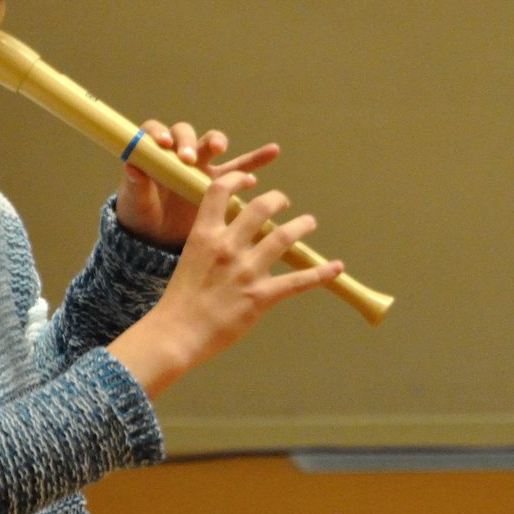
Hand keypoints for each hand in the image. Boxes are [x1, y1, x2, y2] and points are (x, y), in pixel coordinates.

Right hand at [108, 170, 342, 396]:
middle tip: (284, 202)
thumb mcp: (189, 258)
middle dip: (278, 199)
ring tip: (309, 222)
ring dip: (301, 225)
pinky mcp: (260, 296)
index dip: (238, 179)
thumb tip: (229, 231)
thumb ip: (209, 241)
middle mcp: (227, 247)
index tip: (251, 180)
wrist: (176, 334)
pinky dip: (321, 273)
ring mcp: (246, 271)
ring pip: (283, 236)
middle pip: (261, 208)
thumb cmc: (179, 300)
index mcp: (205, 235)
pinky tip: (337, 268)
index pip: (220, 191)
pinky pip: (298, 282)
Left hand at [114, 120, 280, 248]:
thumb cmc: (141, 215)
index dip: (159, 133)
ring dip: (217, 142)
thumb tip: (132, 167)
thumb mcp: (135, 203)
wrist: (157, 238)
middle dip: (188, 141)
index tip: (163, 144)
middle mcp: (178, 154)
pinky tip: (273, 151)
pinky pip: (240, 167)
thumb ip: (135, 185)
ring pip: (212, 145)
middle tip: (188, 158)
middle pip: (186, 134)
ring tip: (221, 148)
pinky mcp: (219, 182)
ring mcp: (201, 166)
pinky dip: (256, 159)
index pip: (155, 132)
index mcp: (155, 154)